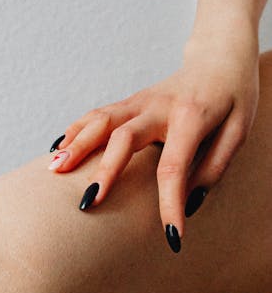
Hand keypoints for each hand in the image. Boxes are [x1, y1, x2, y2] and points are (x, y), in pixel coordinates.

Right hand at [47, 26, 260, 250]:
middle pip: (124, 137)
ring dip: (76, 146)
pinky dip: (74, 132)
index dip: (171, 204)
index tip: (172, 237)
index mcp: (192, 116)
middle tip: (87, 203)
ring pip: (101, 121)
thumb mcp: (238, 130)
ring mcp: (140, 101)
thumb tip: (190, 203)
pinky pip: (96, 115)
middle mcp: (159, 106)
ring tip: (54, 170)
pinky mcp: (129, 102)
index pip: (175, 167)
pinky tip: (56, 151)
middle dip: (104, 171)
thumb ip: (215, 167)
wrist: (221, 54)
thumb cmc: (233, 97)